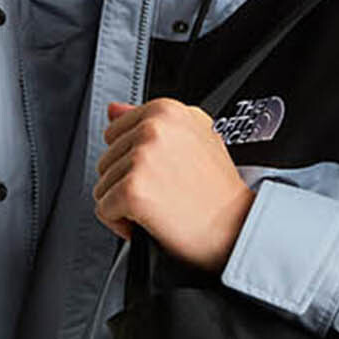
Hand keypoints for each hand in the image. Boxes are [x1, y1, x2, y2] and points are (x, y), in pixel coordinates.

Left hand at [93, 98, 255, 272]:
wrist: (236, 229)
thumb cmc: (219, 193)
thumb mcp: (196, 138)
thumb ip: (153, 121)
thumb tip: (114, 109)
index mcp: (167, 110)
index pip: (116, 132)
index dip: (132, 161)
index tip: (156, 176)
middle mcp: (153, 128)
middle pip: (106, 160)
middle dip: (126, 184)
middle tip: (161, 197)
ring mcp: (142, 158)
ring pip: (102, 185)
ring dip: (123, 206)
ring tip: (158, 210)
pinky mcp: (133, 190)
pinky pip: (104, 210)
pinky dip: (120, 225)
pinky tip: (148, 224)